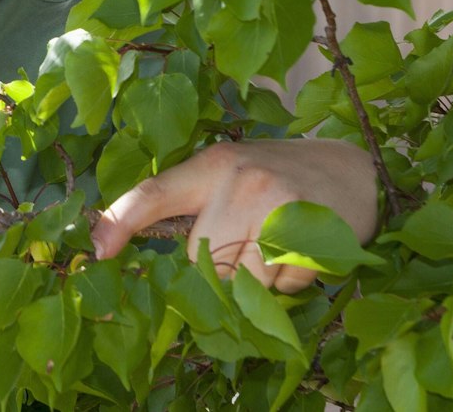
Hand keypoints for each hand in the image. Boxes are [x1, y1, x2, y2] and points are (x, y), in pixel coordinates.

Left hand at [91, 139, 378, 290]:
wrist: (354, 169)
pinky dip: (289, 283)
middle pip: (201, 258)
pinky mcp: (311, 235)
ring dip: (258, 280)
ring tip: (277, 244)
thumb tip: (139, 249)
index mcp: (211, 165)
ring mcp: (277, 207)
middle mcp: (240, 181)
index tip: (98, 252)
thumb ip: (192, 204)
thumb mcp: (230, 174)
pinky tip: (301, 251)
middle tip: (247, 243)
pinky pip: (282, 288)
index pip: (154, 192)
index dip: (120, 222)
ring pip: (243, 281)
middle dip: (219, 267)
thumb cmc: (278, 176)